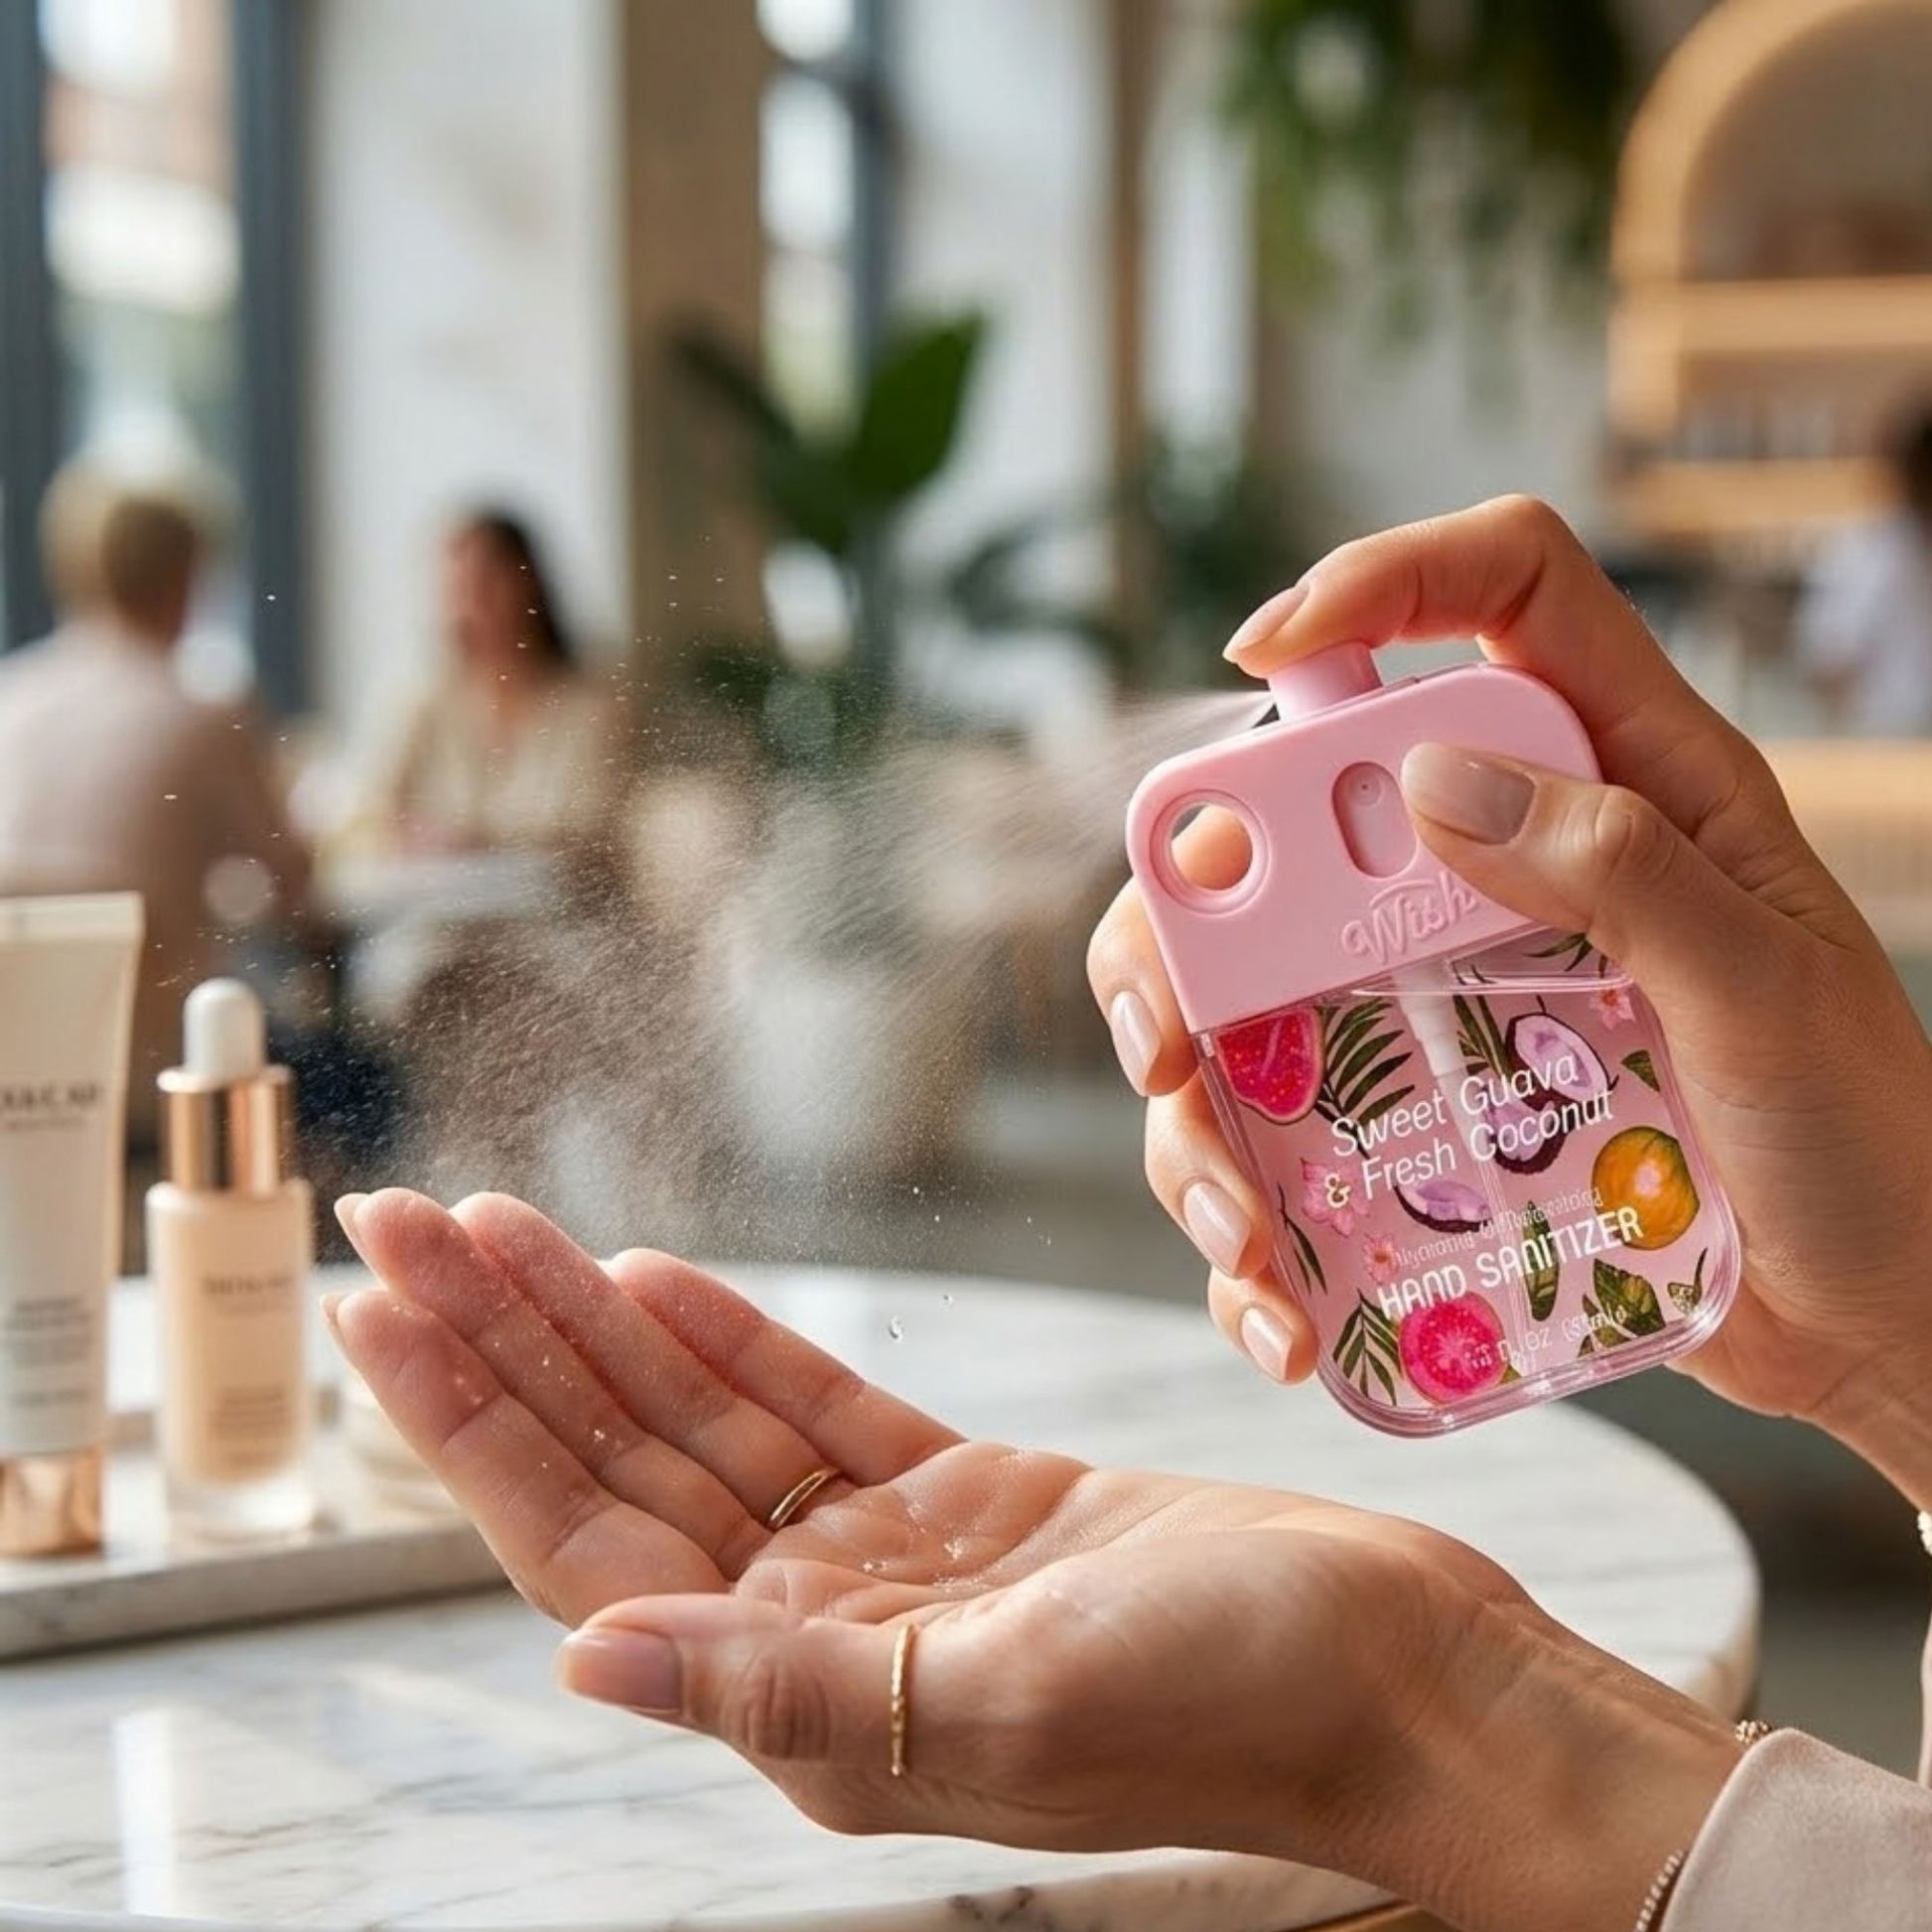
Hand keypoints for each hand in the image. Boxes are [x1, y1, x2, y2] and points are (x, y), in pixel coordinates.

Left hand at [327, 1188, 1735, 1931]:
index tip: (384, 1314)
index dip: (472, 1427)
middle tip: (401, 1220)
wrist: (1394, 1667)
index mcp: (801, 1705)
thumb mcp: (998, 1706)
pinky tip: (652, 1278)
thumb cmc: (1231, 1704)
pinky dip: (731, 1338)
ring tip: (496, 1225)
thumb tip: (587, 1654)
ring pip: (701, 1419)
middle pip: (620, 1464)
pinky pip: (812, 1402)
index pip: (587, 1545)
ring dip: (596, 1324)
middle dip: (501, 1344)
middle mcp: (819, 1635)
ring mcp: (889, 1560)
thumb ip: (784, 1691)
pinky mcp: (963, 1496)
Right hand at [1089, 496, 1931, 1506]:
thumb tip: (1428, 780)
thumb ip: (1623, 868)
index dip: (1383, 581)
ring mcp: (1455, 989)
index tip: (1262, 655)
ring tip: (1238, 1230)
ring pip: (1252, 992)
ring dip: (1198, 1112)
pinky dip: (1251, 1220)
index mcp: (1629, 778)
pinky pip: (1292, 1133)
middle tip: (1166, 1037)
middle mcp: (1515, 865)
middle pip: (1293, 818)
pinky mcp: (1430, 1106)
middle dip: (1187, 920)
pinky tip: (1275, 1308)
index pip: (1502, 595)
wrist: (1878, 1321)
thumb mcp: (1768, 991)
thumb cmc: (1867, 1146)